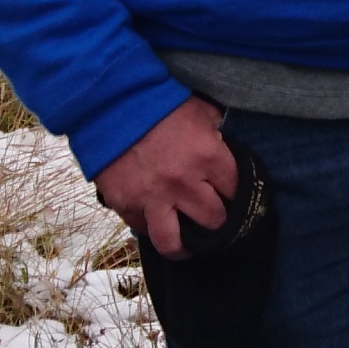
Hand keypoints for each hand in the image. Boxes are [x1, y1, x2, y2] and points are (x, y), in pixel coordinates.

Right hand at [97, 96, 236, 257]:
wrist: (110, 101)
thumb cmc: (159, 103)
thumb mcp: (200, 111)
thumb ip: (217, 134)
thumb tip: (228, 149)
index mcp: (207, 158)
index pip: (237, 191)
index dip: (238, 196)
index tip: (233, 197)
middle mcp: (183, 184)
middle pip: (214, 221)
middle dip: (217, 221)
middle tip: (214, 218)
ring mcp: (152, 198)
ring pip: (174, 243)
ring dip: (184, 246)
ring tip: (187, 244)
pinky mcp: (125, 204)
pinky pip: (143, 229)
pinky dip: (151, 226)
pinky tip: (156, 219)